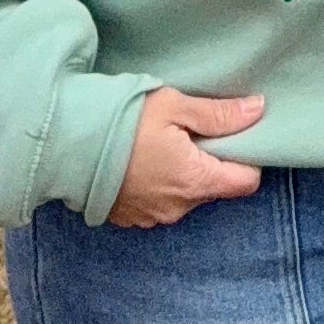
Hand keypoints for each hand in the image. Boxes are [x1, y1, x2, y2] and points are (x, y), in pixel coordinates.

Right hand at [107, 87, 266, 227]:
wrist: (65, 144)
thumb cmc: (122, 121)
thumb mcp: (174, 106)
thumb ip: (218, 113)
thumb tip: (258, 111)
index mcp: (195, 181)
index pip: (245, 181)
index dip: (248, 157)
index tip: (236, 135)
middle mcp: (178, 208)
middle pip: (214, 187)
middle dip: (211, 160)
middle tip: (192, 129)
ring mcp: (152, 217)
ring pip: (185, 194)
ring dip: (182, 172)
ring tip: (162, 142)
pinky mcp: (130, 217)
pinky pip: (159, 202)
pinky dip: (158, 183)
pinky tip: (142, 160)